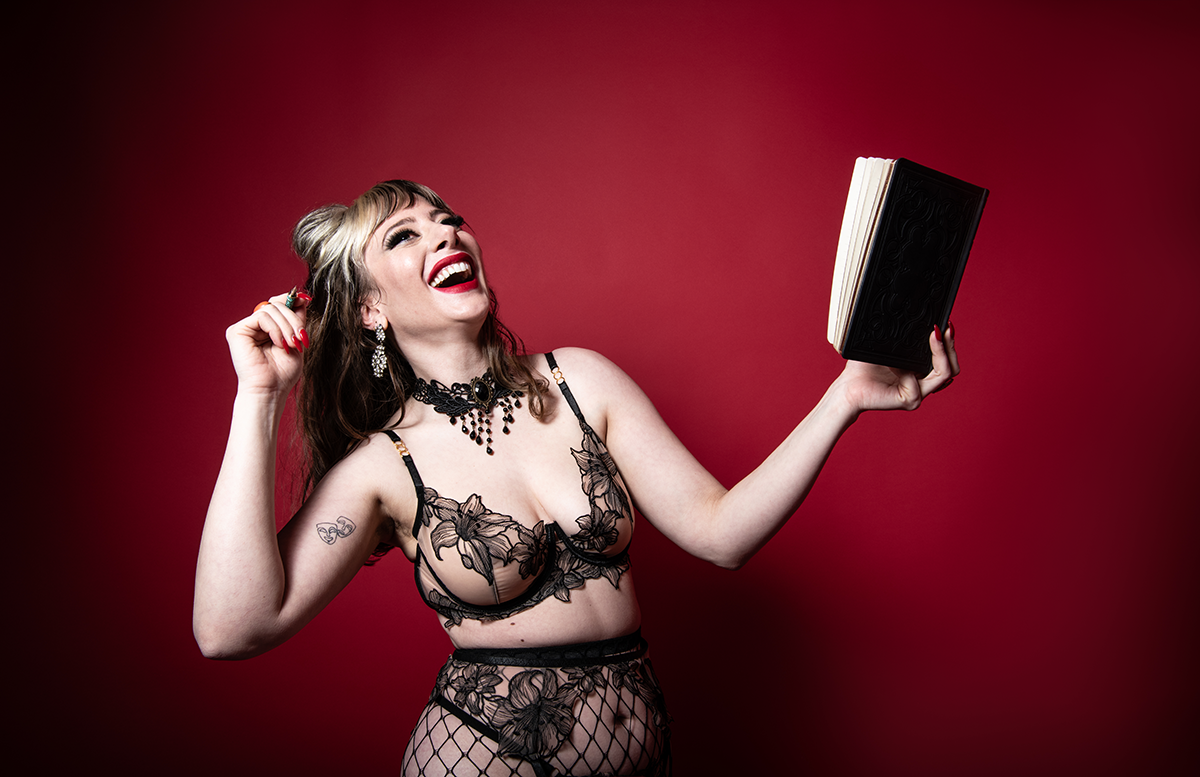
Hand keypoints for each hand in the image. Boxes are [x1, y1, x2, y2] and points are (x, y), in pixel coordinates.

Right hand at [225, 289, 311, 396]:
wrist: (270, 390)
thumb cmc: (283, 372)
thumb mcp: (296, 340)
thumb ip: (297, 319)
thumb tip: (302, 298)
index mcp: (267, 327)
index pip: (279, 304)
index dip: (292, 300)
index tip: (306, 302)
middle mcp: (254, 326)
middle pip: (276, 304)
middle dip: (293, 319)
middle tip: (301, 337)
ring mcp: (245, 328)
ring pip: (271, 309)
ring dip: (286, 326)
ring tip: (291, 344)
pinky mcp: (237, 331)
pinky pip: (261, 316)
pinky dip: (275, 328)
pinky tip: (278, 343)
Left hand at [834, 323, 959, 413]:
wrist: (848, 388)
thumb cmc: (863, 367)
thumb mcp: (886, 346)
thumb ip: (904, 336)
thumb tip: (920, 317)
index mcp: (919, 369)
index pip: (944, 357)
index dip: (948, 341)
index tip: (946, 322)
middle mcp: (922, 381)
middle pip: (953, 366)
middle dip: (951, 345)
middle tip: (946, 328)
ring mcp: (919, 392)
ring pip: (946, 374)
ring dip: (941, 353)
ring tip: (934, 336)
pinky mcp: (911, 400)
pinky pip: (920, 383)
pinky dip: (910, 371)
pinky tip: (896, 364)